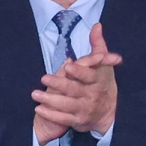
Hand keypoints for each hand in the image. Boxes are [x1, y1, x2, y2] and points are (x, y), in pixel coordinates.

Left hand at [31, 23, 120, 141]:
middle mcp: (92, 95)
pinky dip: (50, 115)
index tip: (68, 66)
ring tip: (35, 94)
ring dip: (50, 99)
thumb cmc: (103, 83)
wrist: (110, 112)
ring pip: (66, 104)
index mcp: (98, 80)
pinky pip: (63, 118)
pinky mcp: (78, 121)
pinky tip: (38, 108)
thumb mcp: (104, 64)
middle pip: (74, 90)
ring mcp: (85, 109)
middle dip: (59, 84)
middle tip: (43, 78)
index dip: (79, 71)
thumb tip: (96, 25)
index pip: (89, 75)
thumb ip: (98, 45)